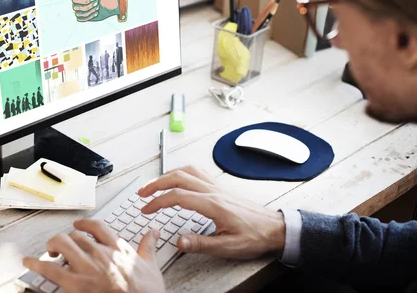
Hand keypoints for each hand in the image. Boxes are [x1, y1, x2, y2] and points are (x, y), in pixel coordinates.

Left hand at [23, 219, 164, 292]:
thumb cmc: (146, 292)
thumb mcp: (151, 267)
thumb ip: (148, 247)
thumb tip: (153, 233)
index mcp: (117, 248)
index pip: (96, 226)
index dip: (84, 224)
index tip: (78, 225)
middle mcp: (100, 253)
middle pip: (75, 235)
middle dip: (66, 239)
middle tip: (62, 246)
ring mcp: (87, 268)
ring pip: (62, 244)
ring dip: (52, 246)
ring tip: (49, 252)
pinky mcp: (76, 284)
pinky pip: (51, 269)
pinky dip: (36, 264)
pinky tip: (28, 262)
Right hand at [72, 0, 126, 21]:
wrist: (116, 5)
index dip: (85, 1)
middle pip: (76, 8)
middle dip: (89, 7)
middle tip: (98, 3)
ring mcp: (82, 7)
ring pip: (78, 14)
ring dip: (90, 13)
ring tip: (98, 8)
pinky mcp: (85, 15)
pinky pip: (80, 19)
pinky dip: (89, 17)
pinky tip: (96, 13)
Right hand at [137, 166, 285, 259]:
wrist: (275, 228)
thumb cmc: (255, 236)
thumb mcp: (228, 247)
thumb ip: (201, 243)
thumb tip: (178, 241)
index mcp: (212, 204)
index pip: (177, 196)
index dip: (158, 202)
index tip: (146, 209)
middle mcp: (213, 191)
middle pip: (178, 177)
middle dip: (156, 183)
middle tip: (142, 193)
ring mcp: (217, 187)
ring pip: (187, 171)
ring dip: (167, 175)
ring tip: (154, 184)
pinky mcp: (220, 188)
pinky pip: (197, 172)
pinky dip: (182, 172)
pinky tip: (178, 178)